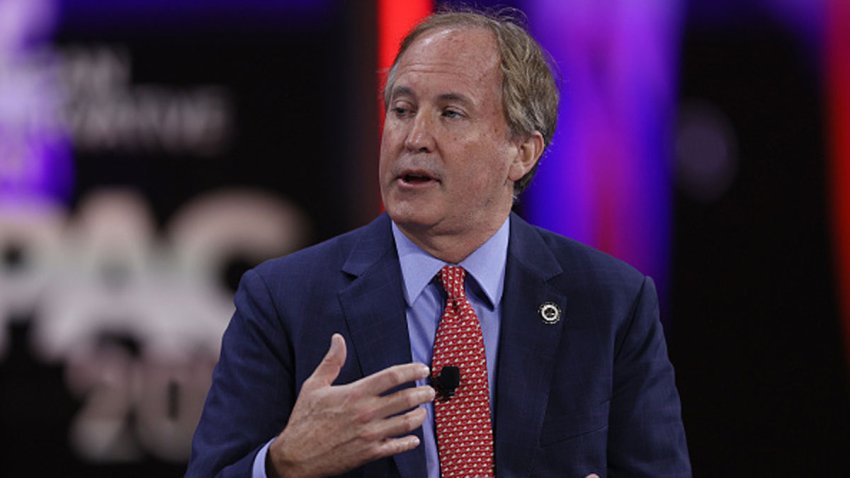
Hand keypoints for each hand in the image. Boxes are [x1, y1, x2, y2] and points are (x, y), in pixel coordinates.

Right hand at [266, 333, 434, 477]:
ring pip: (407, 422)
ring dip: (420, 415)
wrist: (296, 456)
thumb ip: (331, 362)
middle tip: (430, 390)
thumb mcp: (314, 386)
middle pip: (406, 398)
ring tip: (424, 411)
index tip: (423, 369)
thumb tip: (337, 339)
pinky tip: (414, 438)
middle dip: (423, 392)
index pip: (392, 377)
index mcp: (355, 393)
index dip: (412, 370)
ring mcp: (370, 434)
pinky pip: (397, 447)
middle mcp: (366, 412)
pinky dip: (409, 442)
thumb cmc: (304, 420)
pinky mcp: (370, 453)